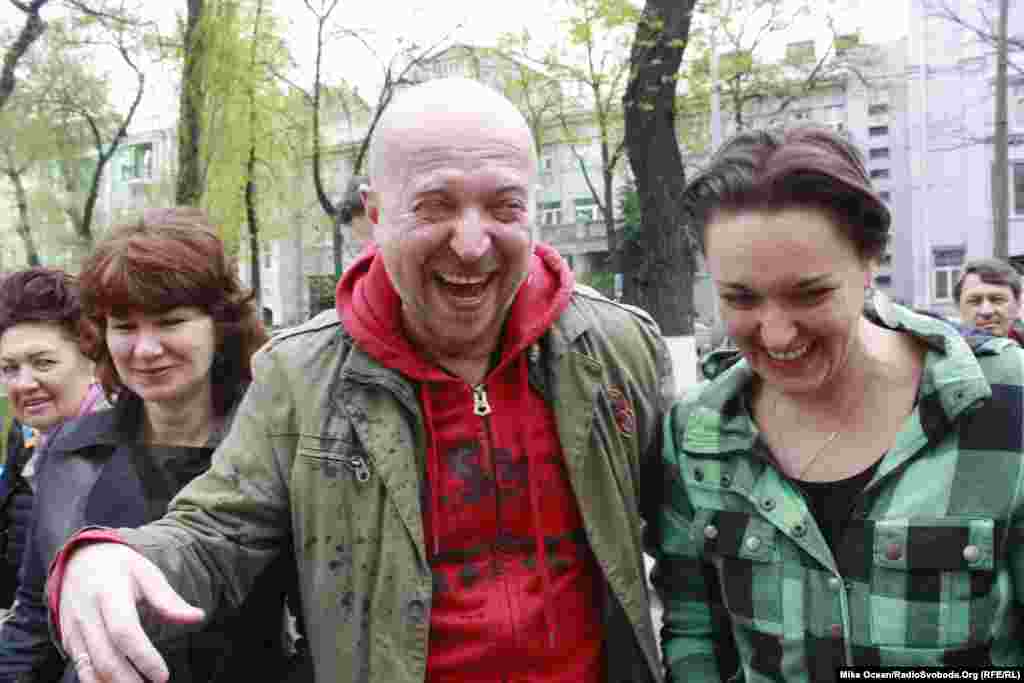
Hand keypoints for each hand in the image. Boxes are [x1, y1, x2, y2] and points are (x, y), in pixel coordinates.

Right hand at [58, 543, 204, 682]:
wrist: (79, 559)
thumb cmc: (119, 567)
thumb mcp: (146, 573)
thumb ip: (169, 599)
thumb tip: (198, 617)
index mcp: (109, 594)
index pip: (124, 632)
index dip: (143, 657)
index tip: (163, 675)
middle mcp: (86, 614)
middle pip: (105, 657)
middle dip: (129, 679)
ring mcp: (73, 629)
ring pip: (89, 668)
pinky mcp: (68, 640)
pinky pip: (80, 667)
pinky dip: (97, 681)